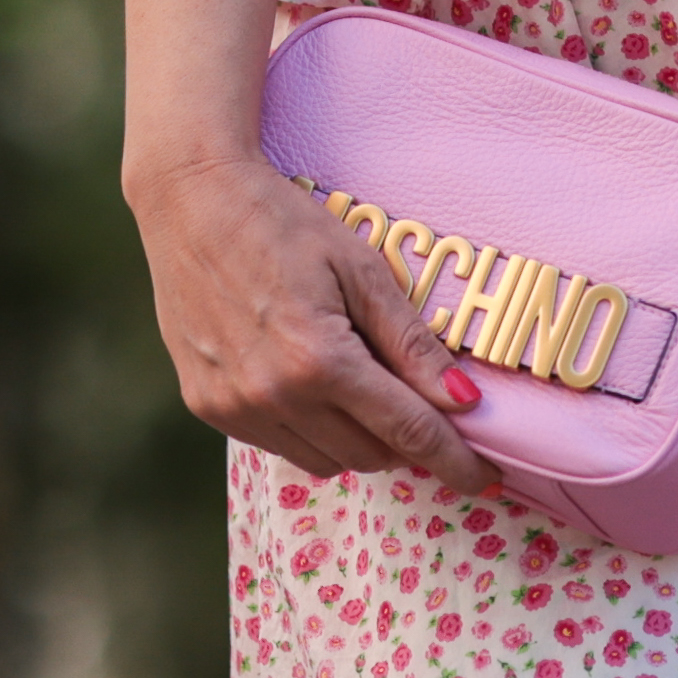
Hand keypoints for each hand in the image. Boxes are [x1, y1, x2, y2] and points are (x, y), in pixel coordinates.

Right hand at [136, 145, 501, 491]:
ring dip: (356, 439)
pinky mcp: (205, 406)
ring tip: (357, 384)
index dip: (455, 461)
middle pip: (370, 454)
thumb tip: (464, 401)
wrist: (189, 199)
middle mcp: (273, 395)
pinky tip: (306, 381)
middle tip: (416, 403)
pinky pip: (278, 444)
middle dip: (405, 441)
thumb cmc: (282, 221)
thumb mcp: (361, 268)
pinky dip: (308, 428)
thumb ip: (411, 342)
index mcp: (320, 359)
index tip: (488, 479)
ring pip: (324, 460)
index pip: (408, 432)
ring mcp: (234, 406)